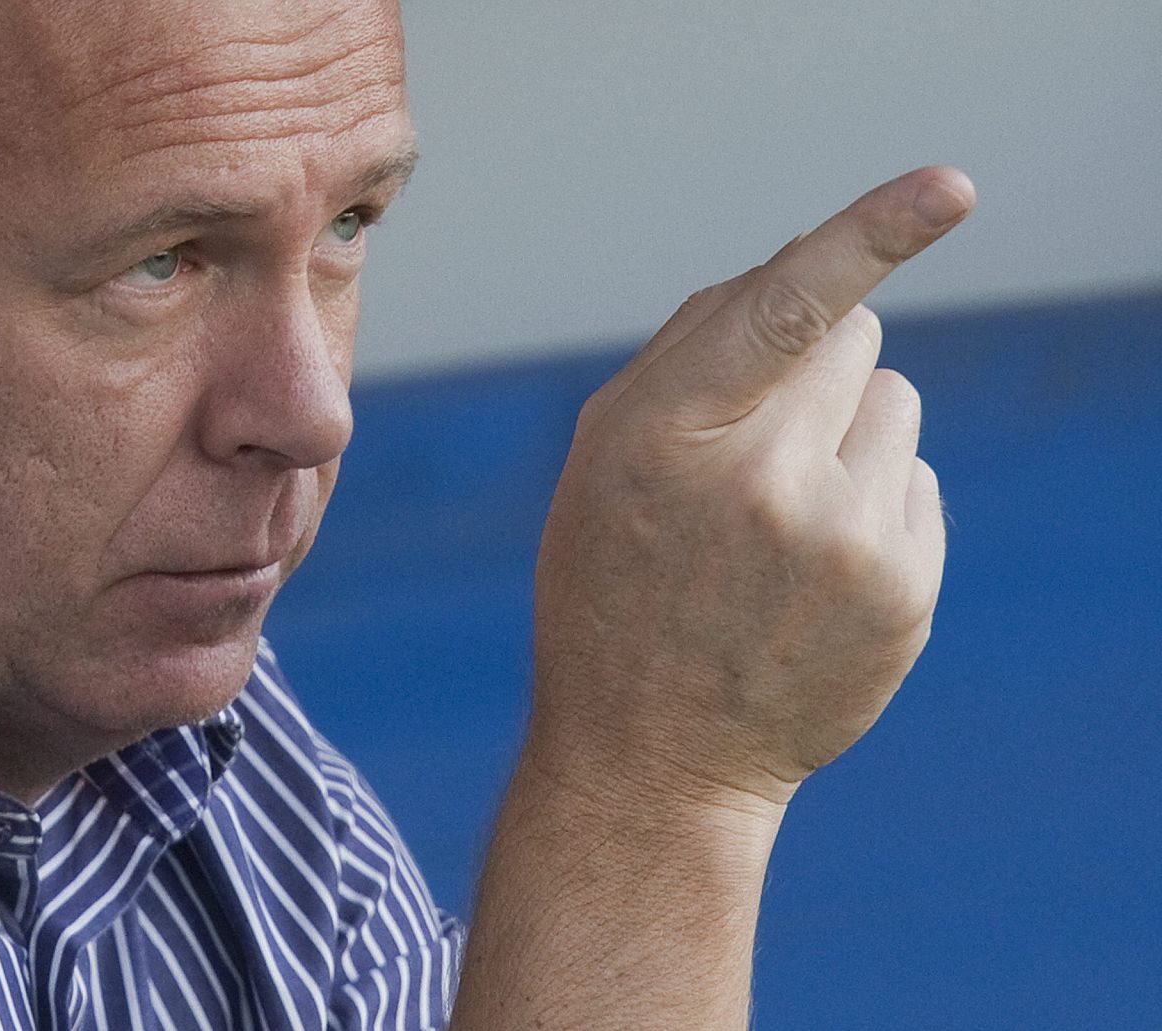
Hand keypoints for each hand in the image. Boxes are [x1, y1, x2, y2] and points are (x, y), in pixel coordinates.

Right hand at [532, 166, 975, 807]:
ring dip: (846, 434)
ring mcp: (843, 542)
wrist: (654, 757)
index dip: (871, 232)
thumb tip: (804, 268)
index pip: (783, 308)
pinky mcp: (904, 589)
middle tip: (758, 445)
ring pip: (894, 400)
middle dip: (816, 361)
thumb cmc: (614, 586)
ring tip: (781, 522)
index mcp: (664, 438)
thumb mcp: (602, 461)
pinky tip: (815, 571)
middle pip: (854, 332)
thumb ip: (688, 351)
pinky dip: (873, 502)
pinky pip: (915, 477)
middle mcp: (761, 483)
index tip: (951, 187)